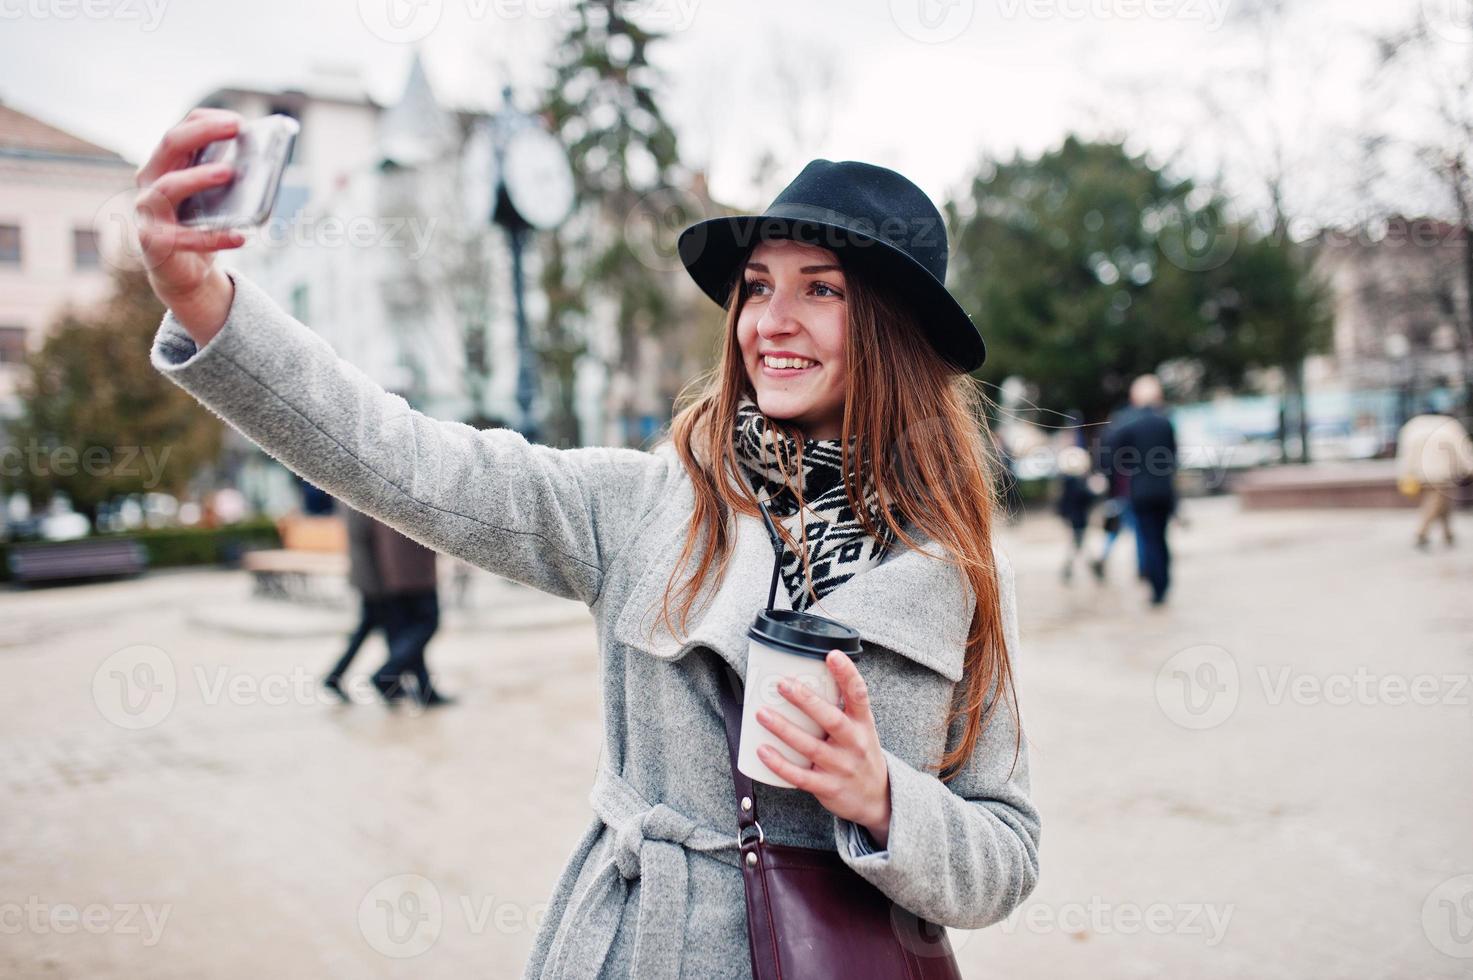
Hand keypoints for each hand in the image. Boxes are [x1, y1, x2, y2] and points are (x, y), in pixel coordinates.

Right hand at [133, 108, 247, 342]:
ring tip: (229, 173)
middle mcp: (151, 181)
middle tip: (236, 128)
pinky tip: (240, 237)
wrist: (184, 273)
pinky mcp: (155, 241)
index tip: (238, 121)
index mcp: (166, 165)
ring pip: (168, 186)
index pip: (180, 130)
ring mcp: (148, 210)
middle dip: (203, 132)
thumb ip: (231, 178)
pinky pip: (184, 237)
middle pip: (170, 145)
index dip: (206, 121)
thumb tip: (266, 161)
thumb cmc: (202, 226)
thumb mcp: (217, 197)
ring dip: (199, 177)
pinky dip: (214, 237)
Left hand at [755, 650, 891, 847]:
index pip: (859, 694)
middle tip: (782, 684)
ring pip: (810, 747)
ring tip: (762, 714)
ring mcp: (842, 766)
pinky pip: (800, 777)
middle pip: (831, 719)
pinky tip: (763, 751)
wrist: (877, 797)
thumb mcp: (861, 727)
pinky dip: (780, 764)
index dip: (847, 674)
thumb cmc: (861, 753)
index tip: (832, 655)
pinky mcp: (829, 787)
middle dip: (806, 701)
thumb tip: (806, 674)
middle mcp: (855, 743)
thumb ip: (840, 705)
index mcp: (863, 723)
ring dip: (784, 730)